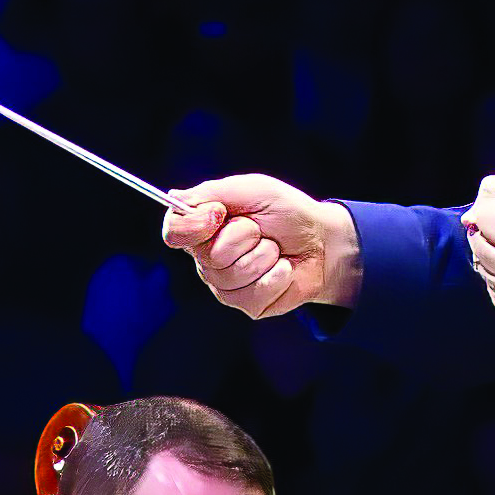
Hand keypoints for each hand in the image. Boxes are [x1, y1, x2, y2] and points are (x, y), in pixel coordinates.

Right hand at [161, 177, 364, 317]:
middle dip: (244, 237)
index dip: (193, 226)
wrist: (321, 239)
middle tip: (260, 230)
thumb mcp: (251, 189)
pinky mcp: (249, 306)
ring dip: (265, 256)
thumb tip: (176, 199)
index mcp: (203, 228)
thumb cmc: (285, 212)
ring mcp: (226, 287)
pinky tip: (283, 269)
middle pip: (210, 256)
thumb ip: (212, 192)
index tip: (218, 214)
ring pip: (234, 276)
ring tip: (274, 250)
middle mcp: (208, 260)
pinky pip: (255, 294)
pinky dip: (278, 275)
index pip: (174, 232)